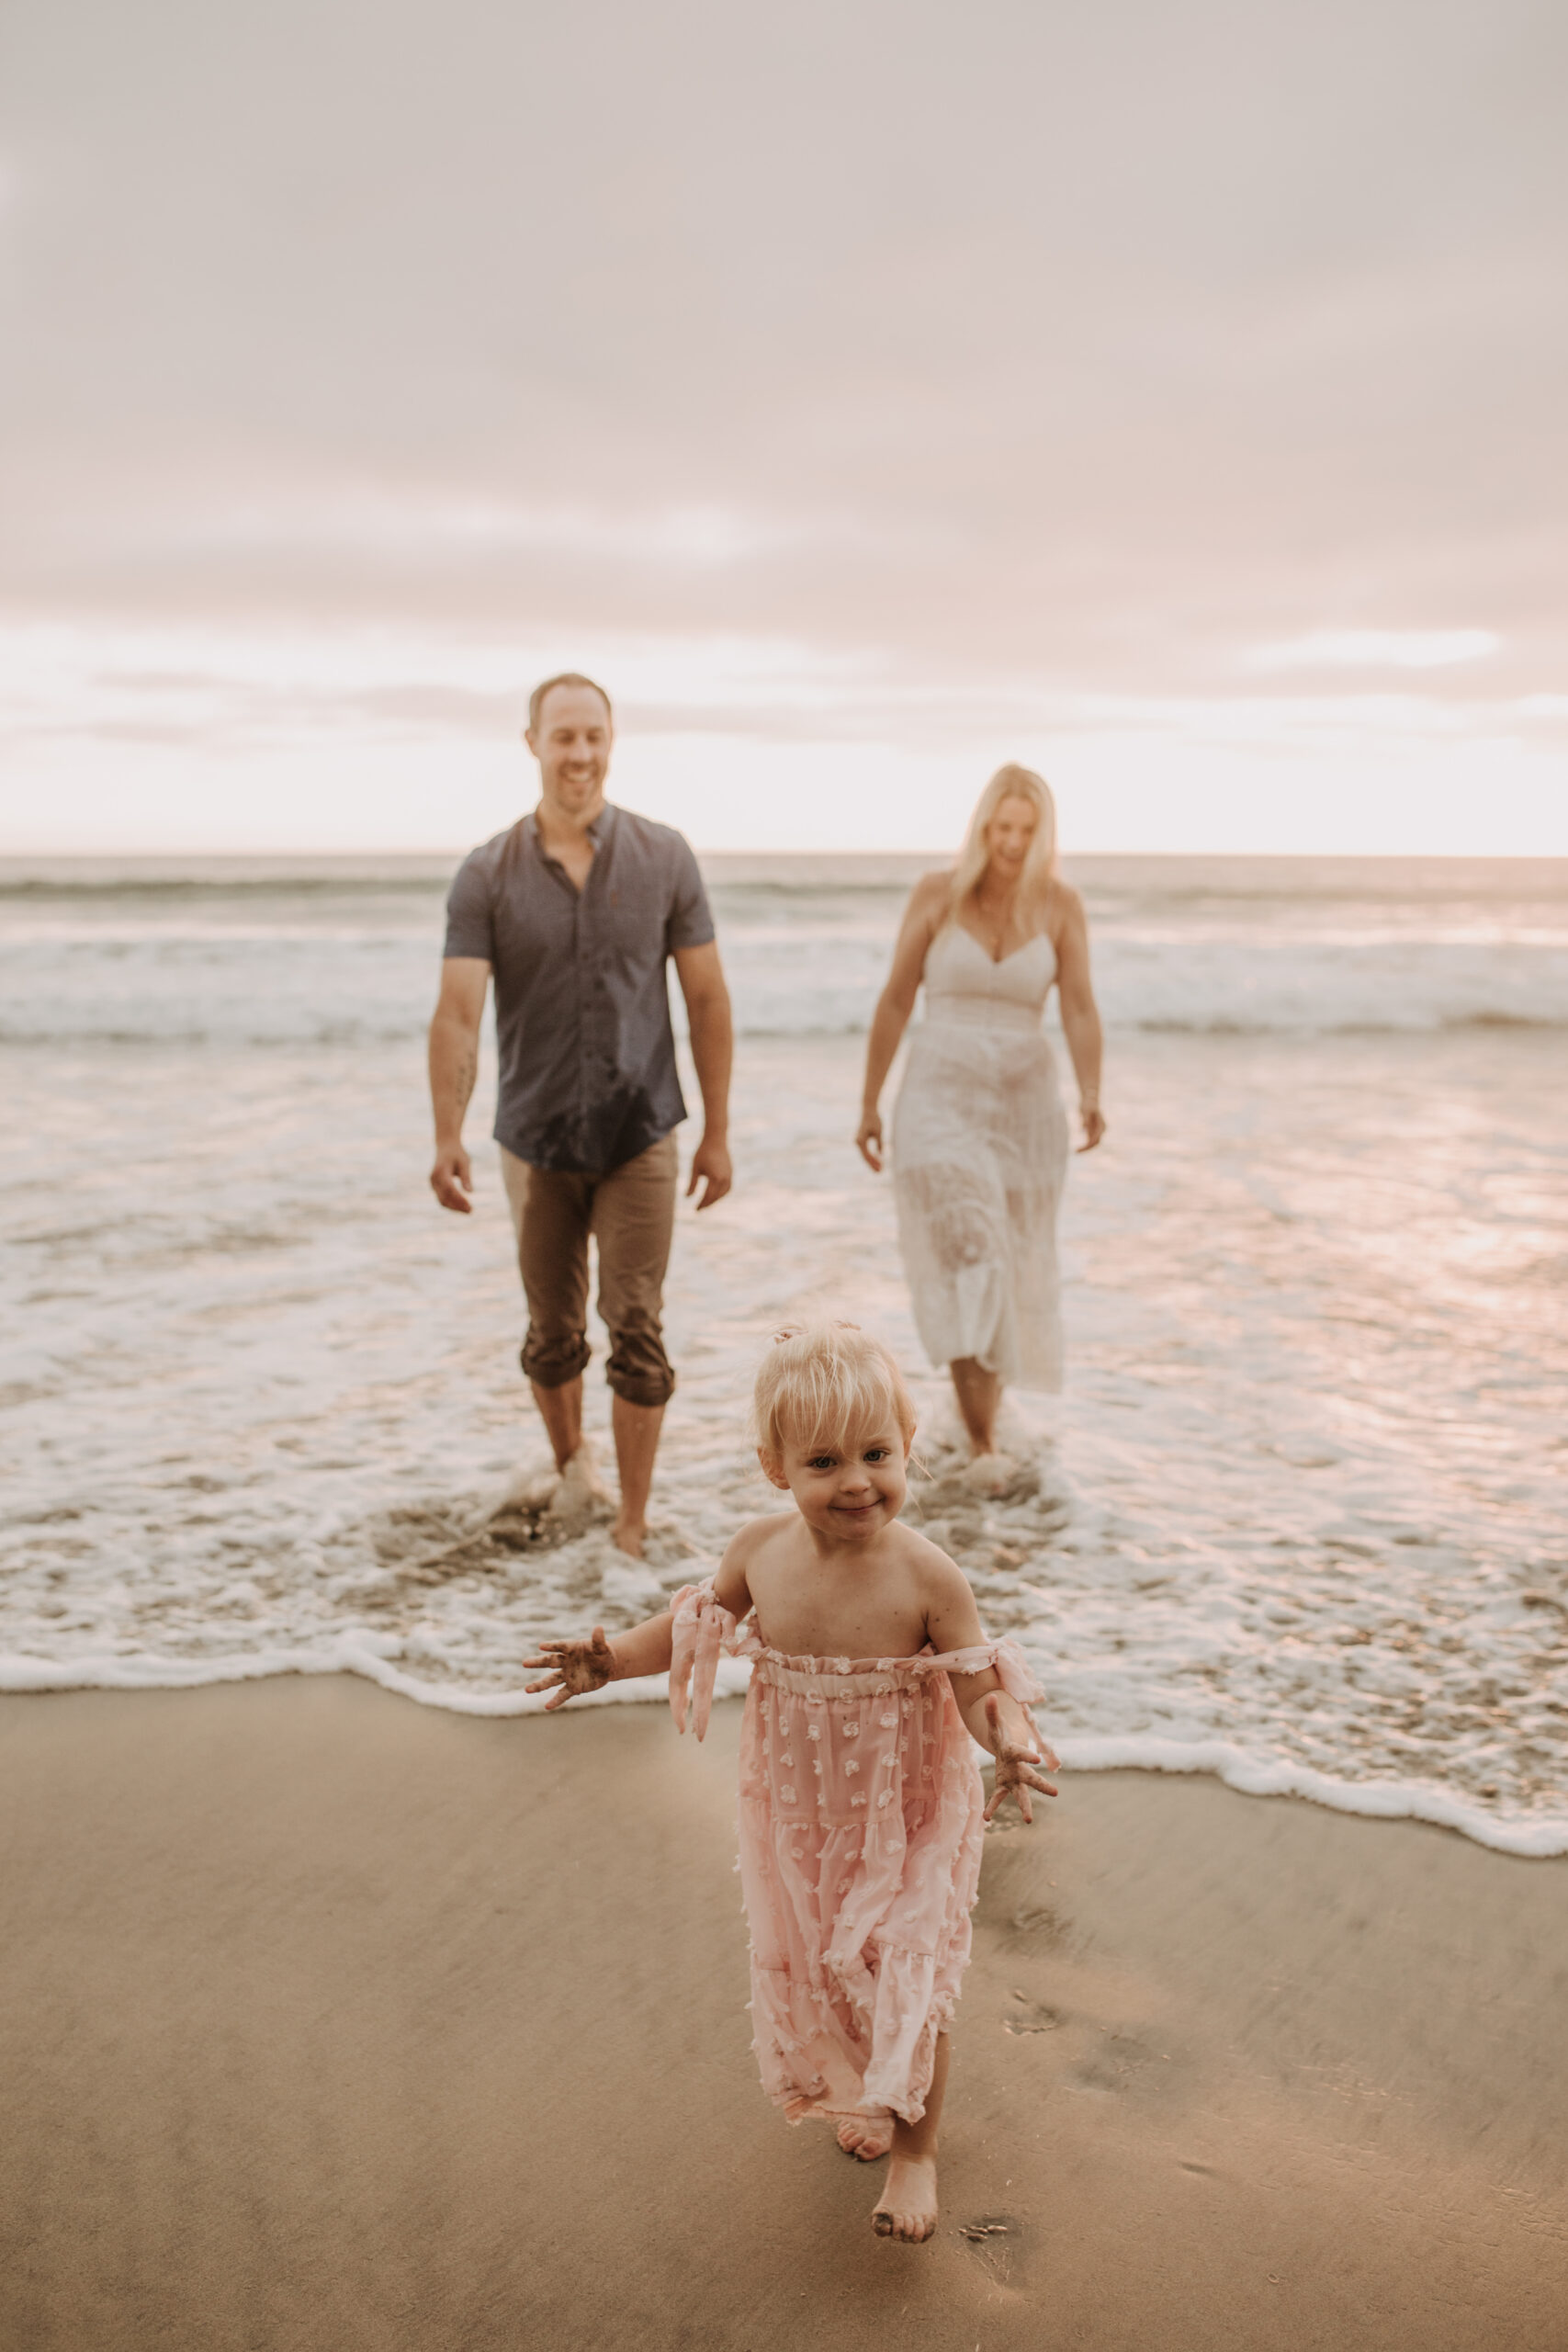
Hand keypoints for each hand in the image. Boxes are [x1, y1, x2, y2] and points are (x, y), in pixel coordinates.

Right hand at [430, 1142, 473, 1212]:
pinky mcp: (434, 1186)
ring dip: (454, 1207)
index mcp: (441, 1171)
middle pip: (444, 1198)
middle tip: (471, 1211)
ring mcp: (432, 1183)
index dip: (459, 1199)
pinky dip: (451, 1204)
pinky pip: (441, 1198)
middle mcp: (434, 1178)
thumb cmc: (457, 1153)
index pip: (449, 1189)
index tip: (470, 1206)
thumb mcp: (465, 1162)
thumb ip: (466, 1176)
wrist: (446, 1146)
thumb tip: (470, 1192)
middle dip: (457, 1206)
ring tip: (468, 1210)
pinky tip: (462, 1206)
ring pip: (441, 1200)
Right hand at [522, 1625, 616, 1709]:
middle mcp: (566, 1661)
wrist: (607, 1667)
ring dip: (540, 1685)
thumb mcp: (602, 1647)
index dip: (552, 1646)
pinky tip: (547, 1707)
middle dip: (537, 1662)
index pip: (560, 1646)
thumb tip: (599, 1627)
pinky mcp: (573, 1687)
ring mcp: (568, 1675)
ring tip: (527, 1690)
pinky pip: (562, 1694)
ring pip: (551, 1680)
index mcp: (572, 1648)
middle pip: (550, 1661)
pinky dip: (555, 1700)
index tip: (541, 1646)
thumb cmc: (603, 1653)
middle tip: (525, 1663)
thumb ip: (598, 1639)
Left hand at [686, 1134, 732, 1210]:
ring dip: (715, 1200)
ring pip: (723, 1193)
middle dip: (707, 1204)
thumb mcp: (695, 1168)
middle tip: (699, 1209)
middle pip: (716, 1197)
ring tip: (706, 1203)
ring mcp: (729, 1175)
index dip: (701, 1204)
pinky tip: (715, 1194)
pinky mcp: (731, 1172)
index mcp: (715, 1178)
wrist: (716, 1139)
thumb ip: (692, 1183)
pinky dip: (722, 1193)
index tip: (695, 1210)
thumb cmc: (703, 1152)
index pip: (708, 1196)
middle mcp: (724, 1178)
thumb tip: (687, 1197)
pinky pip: (728, 1188)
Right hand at [856, 1110, 883, 1171]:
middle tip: (880, 1173)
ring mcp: (858, 1141)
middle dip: (872, 1165)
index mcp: (860, 1140)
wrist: (868, 1110)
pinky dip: (871, 1156)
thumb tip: (881, 1155)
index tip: (881, 1168)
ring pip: (865, 1155)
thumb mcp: (879, 1132)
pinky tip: (877, 1161)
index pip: (867, 1155)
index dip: (874, 1163)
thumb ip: (879, 1144)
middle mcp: (857, 1141)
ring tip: (879, 1169)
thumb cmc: (874, 1120)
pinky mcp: (860, 1140)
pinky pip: (865, 1151)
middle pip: (865, 1157)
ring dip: (872, 1162)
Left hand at [981, 1692, 1059, 1822]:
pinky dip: (992, 1807)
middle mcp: (1018, 1768)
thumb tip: (990, 1697)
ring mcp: (1013, 1778)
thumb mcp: (995, 1723)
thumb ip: (992, 1712)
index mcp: (1015, 1751)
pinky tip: (985, 1818)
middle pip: (1031, 1778)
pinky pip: (998, 1798)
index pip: (1021, 1753)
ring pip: (1022, 1793)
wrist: (1005, 1746)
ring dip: (1025, 1806)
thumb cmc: (1002, 1733)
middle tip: (1056, 1793)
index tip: (1038, 1760)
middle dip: (1042, 1785)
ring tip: (1028, 1820)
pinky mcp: (1003, 1784)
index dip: (1027, 1755)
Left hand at [1076, 1105, 1105, 1153]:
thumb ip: (1085, 1119)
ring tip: (1076, 1151)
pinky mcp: (1093, 1131)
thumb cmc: (1088, 1104)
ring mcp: (1098, 1131)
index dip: (1088, 1145)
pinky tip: (1077, 1149)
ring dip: (1086, 1148)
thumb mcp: (1085, 1110)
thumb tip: (1083, 1129)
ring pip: (1094, 1143)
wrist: (1090, 1100)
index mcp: (1102, 1125)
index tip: (1079, 1148)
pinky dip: (1085, 1146)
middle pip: (1096, 1143)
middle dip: (1087, 1148)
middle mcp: (1102, 1129)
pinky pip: (1091, 1141)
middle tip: (1075, 1152)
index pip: (1096, 1138)